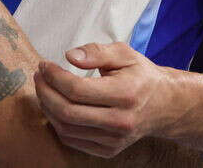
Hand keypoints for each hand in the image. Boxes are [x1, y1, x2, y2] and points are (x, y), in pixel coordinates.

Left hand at [33, 42, 179, 156]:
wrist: (164, 105)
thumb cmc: (141, 75)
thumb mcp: (124, 53)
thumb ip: (96, 52)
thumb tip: (70, 56)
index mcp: (125, 94)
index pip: (77, 90)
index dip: (54, 77)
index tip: (44, 65)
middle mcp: (120, 121)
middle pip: (68, 112)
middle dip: (45, 93)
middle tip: (38, 76)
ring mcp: (114, 140)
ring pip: (67, 129)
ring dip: (47, 108)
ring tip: (43, 89)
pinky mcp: (109, 150)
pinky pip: (73, 141)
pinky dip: (58, 124)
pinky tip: (55, 107)